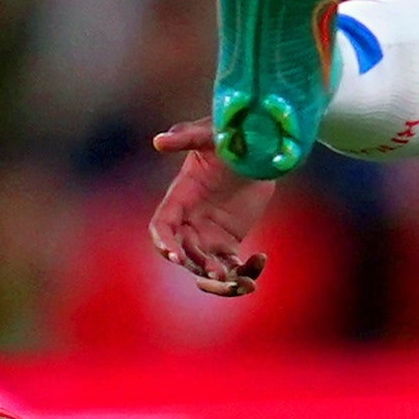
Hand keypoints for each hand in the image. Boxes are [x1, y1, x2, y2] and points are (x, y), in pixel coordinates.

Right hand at [148, 119, 276, 296]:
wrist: (257, 150)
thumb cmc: (228, 137)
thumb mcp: (208, 134)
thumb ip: (185, 137)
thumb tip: (159, 141)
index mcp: (178, 199)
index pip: (161, 227)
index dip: (164, 242)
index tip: (176, 257)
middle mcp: (188, 223)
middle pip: (184, 255)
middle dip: (199, 267)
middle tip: (219, 275)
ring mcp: (207, 236)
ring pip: (207, 269)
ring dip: (221, 280)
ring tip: (244, 283)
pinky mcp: (228, 243)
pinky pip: (232, 266)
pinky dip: (245, 271)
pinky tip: (260, 261)